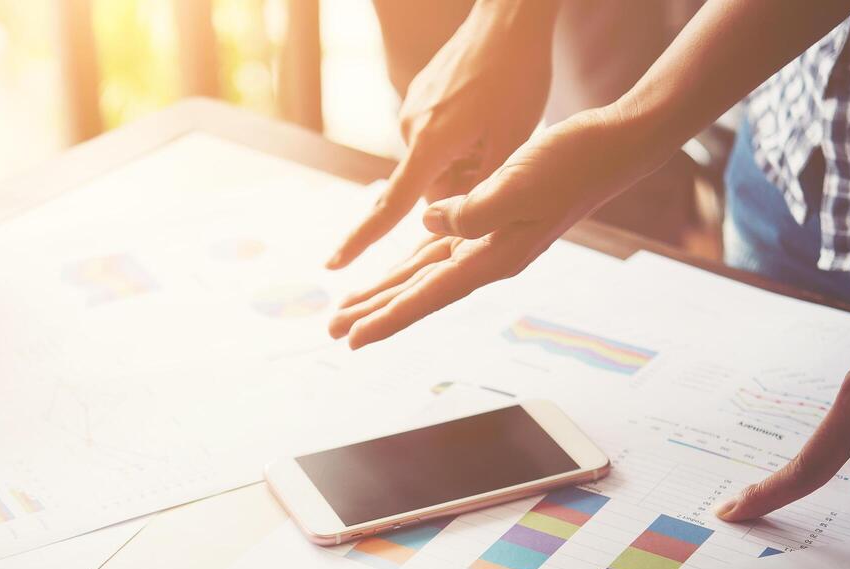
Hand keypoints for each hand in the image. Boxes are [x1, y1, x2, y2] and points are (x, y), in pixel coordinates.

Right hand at [327, 0, 555, 269]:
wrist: (509, 17)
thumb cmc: (517, 77)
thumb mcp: (513, 141)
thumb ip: (483, 188)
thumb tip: (454, 222)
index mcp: (431, 144)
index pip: (390, 205)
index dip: (362, 239)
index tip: (332, 264)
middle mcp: (411, 129)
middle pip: (429, 187)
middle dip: (461, 186)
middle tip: (499, 155)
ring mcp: (413, 111)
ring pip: (435, 162)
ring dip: (464, 161)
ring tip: (497, 125)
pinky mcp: (420, 98)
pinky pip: (435, 137)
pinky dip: (460, 140)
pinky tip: (485, 110)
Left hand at [329, 106, 664, 347]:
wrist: (608, 148)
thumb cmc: (568, 164)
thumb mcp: (516, 185)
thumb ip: (471, 211)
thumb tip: (430, 223)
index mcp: (493, 258)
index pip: (427, 296)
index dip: (387, 318)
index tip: (353, 338)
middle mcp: (487, 258)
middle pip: (417, 292)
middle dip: (375, 310)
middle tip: (333, 330)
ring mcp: (489, 243)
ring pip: (423, 273)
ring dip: (386, 288)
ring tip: (348, 305)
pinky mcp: (490, 221)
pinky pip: (439, 248)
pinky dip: (412, 260)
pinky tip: (392, 269)